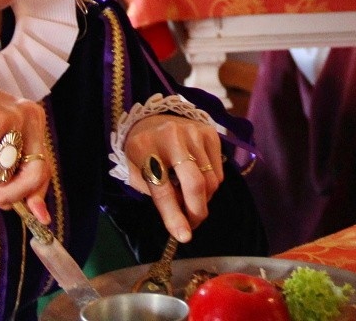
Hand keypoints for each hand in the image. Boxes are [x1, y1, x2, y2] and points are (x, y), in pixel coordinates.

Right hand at [0, 68, 52, 221]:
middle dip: (4, 195)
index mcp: (34, 122)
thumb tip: (35, 212)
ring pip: (1, 174)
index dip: (36, 195)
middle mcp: (30, 117)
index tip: (34, 217)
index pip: (44, 168)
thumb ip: (10, 173)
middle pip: (33, 175)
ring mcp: (14, 116)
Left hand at [123, 114, 224, 242]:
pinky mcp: (210, 132)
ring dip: (204, 200)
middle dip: (197, 211)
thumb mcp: (137, 174)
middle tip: (192, 224)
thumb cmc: (142, 152)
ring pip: (211, 181)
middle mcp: (172, 136)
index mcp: (145, 147)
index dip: (174, 215)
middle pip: (195, 183)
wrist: (152, 118)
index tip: (184, 237)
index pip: (162, 189)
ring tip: (191, 201)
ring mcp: (194, 131)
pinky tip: (198, 182)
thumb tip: (183, 220)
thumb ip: (157, 196)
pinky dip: (211, 185)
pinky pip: (218, 171)